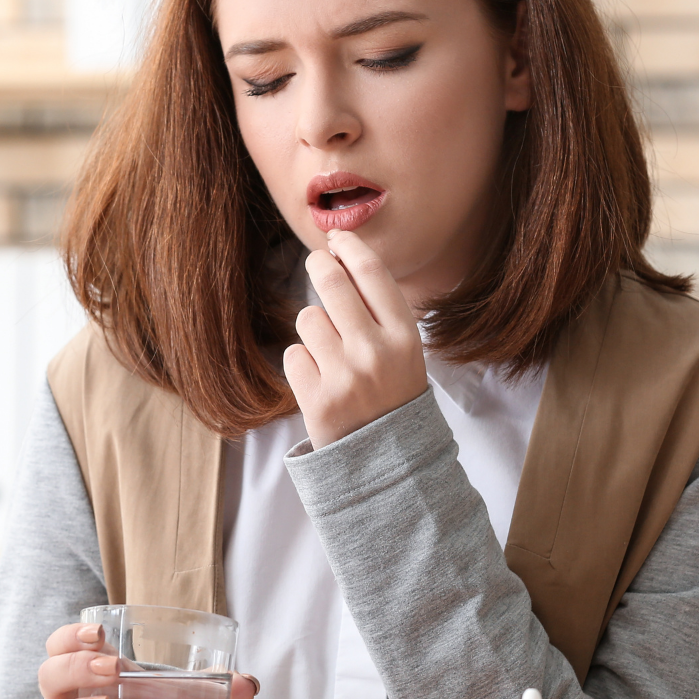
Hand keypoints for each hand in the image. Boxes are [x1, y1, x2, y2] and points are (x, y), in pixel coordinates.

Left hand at [282, 230, 428, 448]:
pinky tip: (321, 380)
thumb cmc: (392, 394)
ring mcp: (345, 377)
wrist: (389, 460)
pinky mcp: (317, 400)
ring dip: (314, 329)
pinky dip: (302, 363)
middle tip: (318, 263)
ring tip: (332, 354)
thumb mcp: (403, 351)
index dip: (350, 247)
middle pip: (331, 283)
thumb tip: (339, 256)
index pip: (372, 273)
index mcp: (405, 337)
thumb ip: (377, 309)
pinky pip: (293, 354)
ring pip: (308, 318)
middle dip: (319, 265)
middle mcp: (376, 353)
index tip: (337, 238)